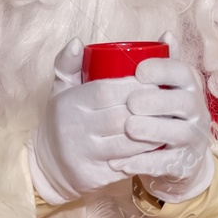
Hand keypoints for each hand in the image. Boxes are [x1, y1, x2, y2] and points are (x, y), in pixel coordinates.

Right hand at [28, 39, 153, 203]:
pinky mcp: (94, 176)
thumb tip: (77, 41)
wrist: (47, 164)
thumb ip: (69, 63)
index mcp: (70, 103)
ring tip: (169, 122)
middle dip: (149, 109)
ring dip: (153, 133)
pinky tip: (159, 145)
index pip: (107, 90)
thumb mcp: (60, 90)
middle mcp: (75, 129)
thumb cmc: (63, 119)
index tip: (154, 82)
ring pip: (128, 143)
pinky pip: (127, 165)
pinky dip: (146, 155)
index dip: (135, 86)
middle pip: (121, 117)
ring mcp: (85, 155)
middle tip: (170, 102)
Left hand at [117, 36, 213, 202]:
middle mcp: (197, 111)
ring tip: (129, 128)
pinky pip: (168, 164)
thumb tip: (165, 33)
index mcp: (189, 87)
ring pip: (179, 133)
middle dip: (157, 101)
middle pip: (184, 102)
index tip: (138, 70)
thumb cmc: (161, 114)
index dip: (163, 69)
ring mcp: (194, 139)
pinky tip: (121, 163)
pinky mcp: (185, 164)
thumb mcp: (163, 88)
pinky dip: (144, 164)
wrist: (178, 159)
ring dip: (153, 129)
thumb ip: (160, 63)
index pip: (183, 72)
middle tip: (131, 103)